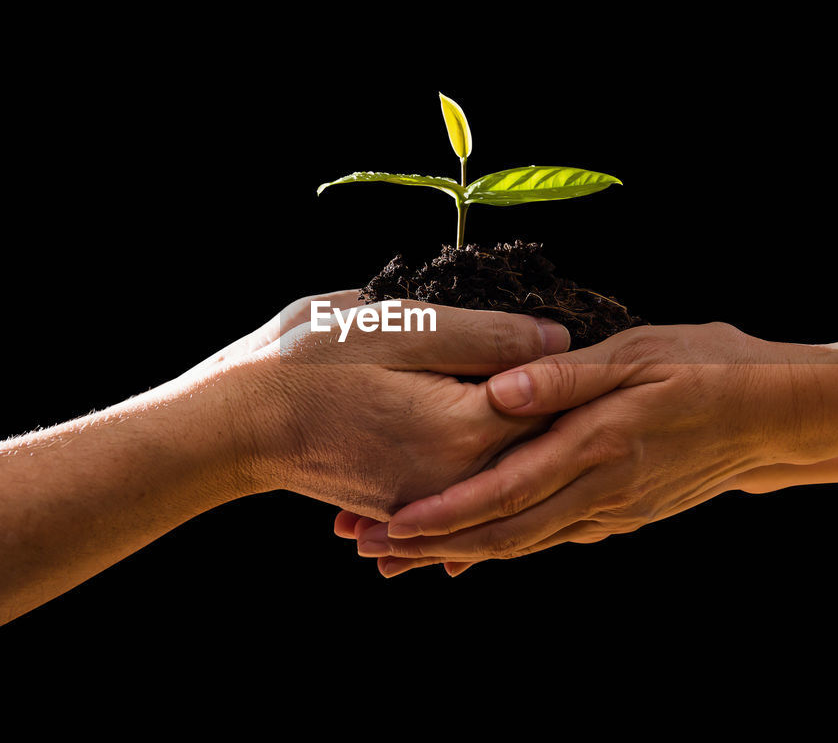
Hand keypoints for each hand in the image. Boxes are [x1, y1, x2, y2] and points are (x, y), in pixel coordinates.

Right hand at [196, 291, 571, 519]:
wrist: (235, 425)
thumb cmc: (309, 362)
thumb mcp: (398, 326)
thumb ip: (483, 334)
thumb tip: (558, 336)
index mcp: (466, 428)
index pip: (556, 399)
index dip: (580, 368)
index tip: (601, 341)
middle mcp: (460, 480)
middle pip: (541, 442)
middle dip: (567, 407)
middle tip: (589, 370)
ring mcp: (434, 504)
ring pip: (509, 469)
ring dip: (533, 439)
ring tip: (548, 401)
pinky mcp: (410, 511)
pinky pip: (470, 491)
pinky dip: (491, 468)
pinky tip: (499, 438)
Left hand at [340, 322, 819, 574]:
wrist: (774, 420)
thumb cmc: (708, 369)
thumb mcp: (639, 353)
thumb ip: (565, 376)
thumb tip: (497, 391)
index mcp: (598, 447)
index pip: (509, 490)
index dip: (447, 512)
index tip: (391, 523)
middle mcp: (600, 492)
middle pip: (505, 534)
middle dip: (433, 545)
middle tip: (369, 548)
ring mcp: (612, 512)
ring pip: (525, 544)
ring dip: (462, 552)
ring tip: (401, 557)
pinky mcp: (620, 515)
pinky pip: (551, 539)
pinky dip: (506, 547)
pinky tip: (473, 550)